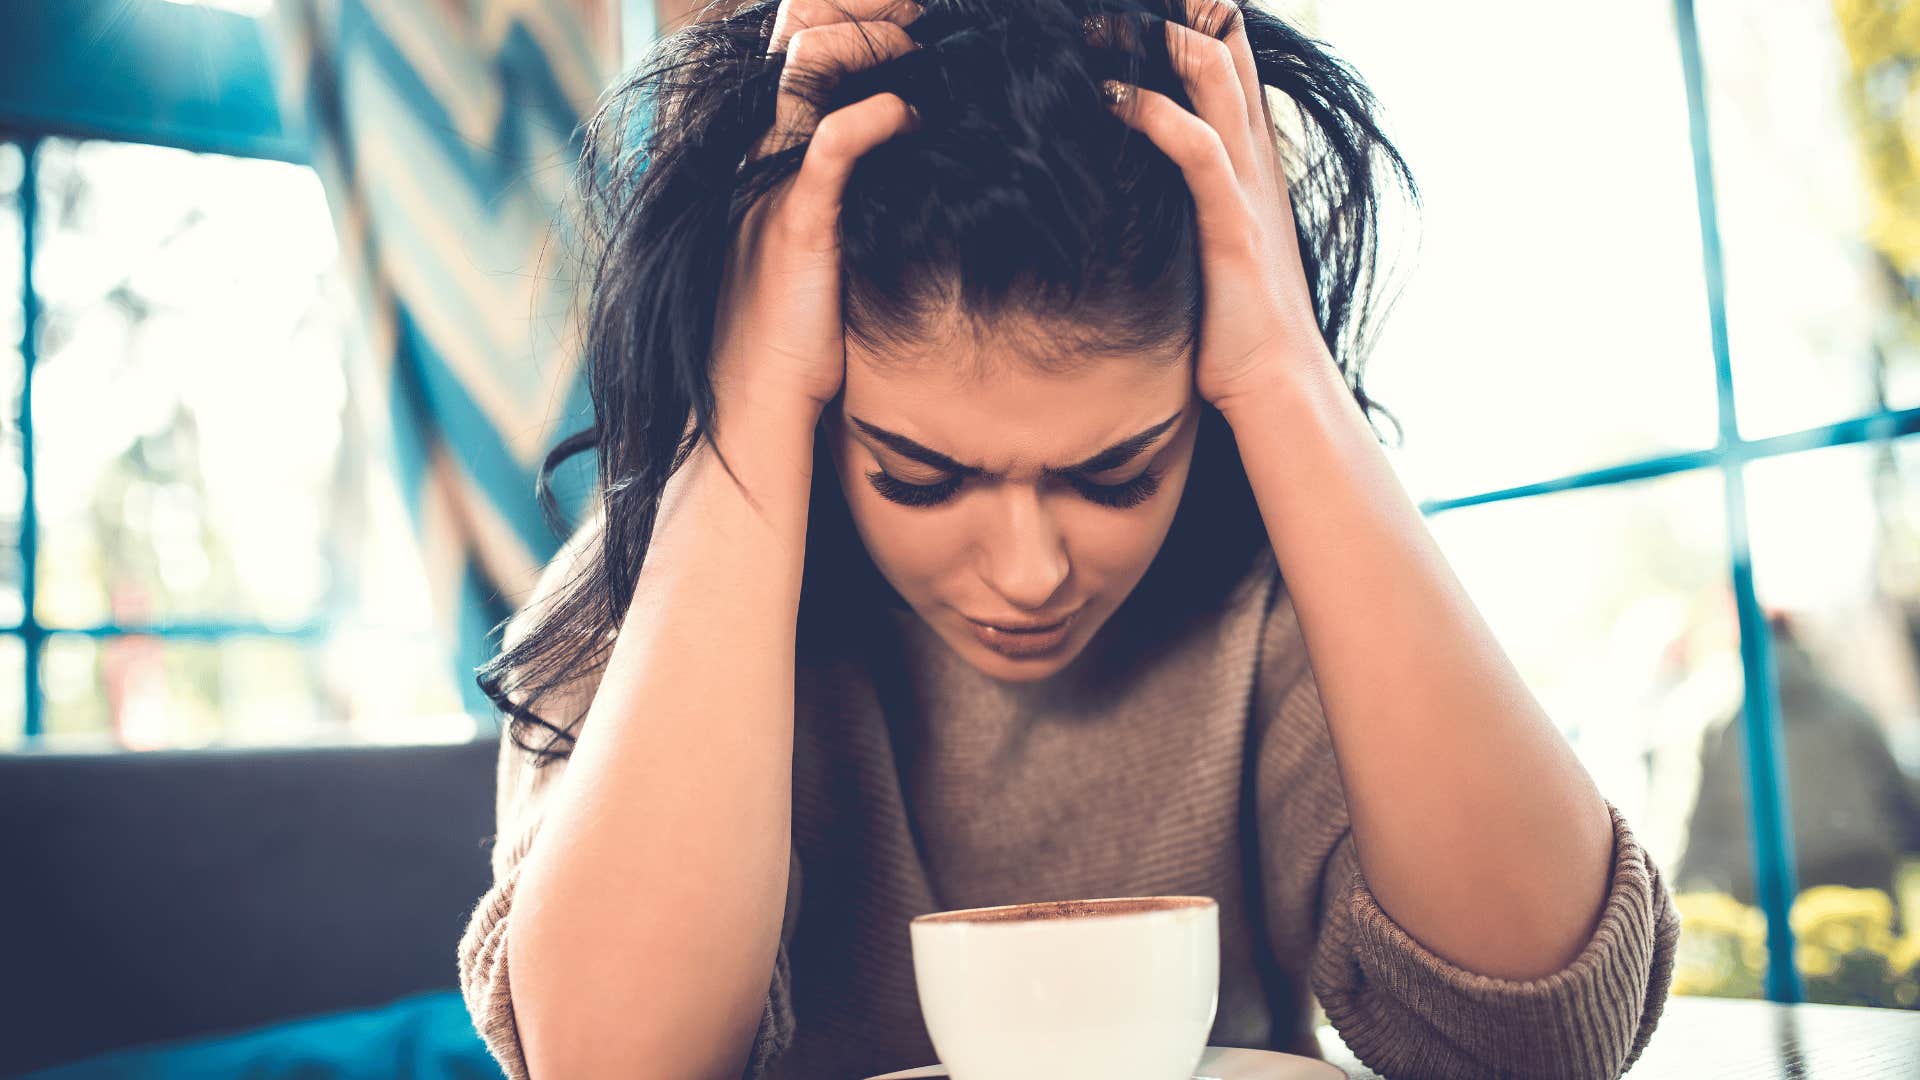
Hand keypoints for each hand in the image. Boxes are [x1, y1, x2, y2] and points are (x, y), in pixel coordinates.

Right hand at [709, 0, 923, 417]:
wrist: (752, 400)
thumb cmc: (792, 329)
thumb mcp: (816, 238)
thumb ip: (842, 186)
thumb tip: (904, 148)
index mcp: (763, 147)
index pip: (793, 38)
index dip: (849, 11)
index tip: (911, 18)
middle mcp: (758, 150)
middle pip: (795, 26)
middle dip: (864, 6)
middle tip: (923, 15)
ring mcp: (770, 181)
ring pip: (806, 63)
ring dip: (873, 40)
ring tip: (922, 52)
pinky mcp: (795, 221)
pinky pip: (831, 144)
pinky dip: (878, 116)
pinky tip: (911, 118)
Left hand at [1090, 0, 1337, 413]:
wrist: (1274, 383)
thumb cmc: (1230, 325)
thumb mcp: (1201, 245)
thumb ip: (1177, 205)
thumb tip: (1118, 187)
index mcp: (1249, 160)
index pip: (1229, 61)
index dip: (1192, 21)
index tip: (1133, 13)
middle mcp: (1254, 159)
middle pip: (1226, 47)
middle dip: (1174, 12)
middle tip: (1105, 7)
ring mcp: (1246, 187)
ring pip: (1215, 75)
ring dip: (1155, 39)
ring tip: (1094, 26)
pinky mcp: (1231, 226)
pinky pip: (1197, 148)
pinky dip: (1152, 113)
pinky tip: (1109, 98)